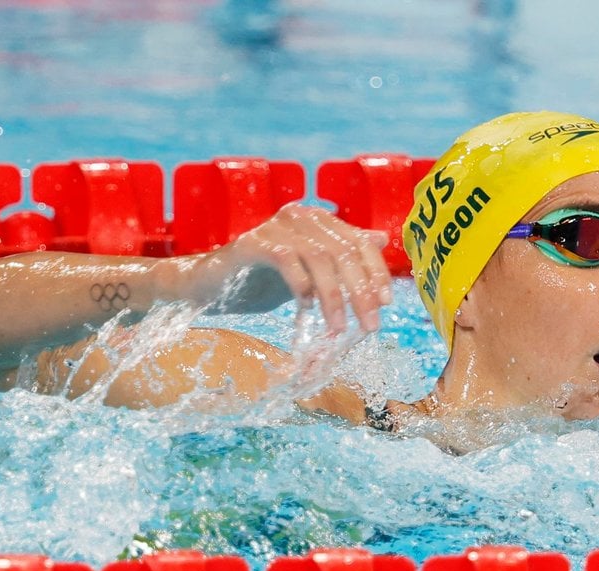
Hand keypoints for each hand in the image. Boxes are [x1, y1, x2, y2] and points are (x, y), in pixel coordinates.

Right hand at [216, 203, 392, 332]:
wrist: (212, 283)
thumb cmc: (264, 278)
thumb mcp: (311, 270)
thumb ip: (343, 255)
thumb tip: (382, 238)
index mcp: (319, 221)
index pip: (360, 243)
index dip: (377, 272)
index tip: (385, 303)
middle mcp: (300, 216)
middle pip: (343, 252)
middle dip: (360, 292)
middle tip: (369, 325)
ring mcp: (275, 226)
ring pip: (319, 257)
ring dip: (333, 296)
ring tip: (338, 327)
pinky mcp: (251, 242)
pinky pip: (285, 259)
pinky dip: (301, 284)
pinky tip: (306, 307)